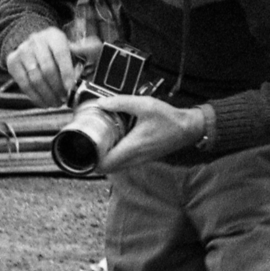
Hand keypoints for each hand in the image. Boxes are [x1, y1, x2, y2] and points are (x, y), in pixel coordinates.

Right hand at [5, 29, 103, 107]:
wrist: (36, 44)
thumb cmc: (61, 51)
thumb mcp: (76, 46)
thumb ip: (88, 49)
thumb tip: (90, 49)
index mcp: (55, 36)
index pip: (60, 53)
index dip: (66, 72)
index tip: (71, 87)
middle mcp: (36, 41)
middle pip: (47, 68)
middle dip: (57, 87)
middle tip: (65, 99)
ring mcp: (22, 51)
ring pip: (35, 78)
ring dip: (47, 95)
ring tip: (57, 103)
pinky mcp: (13, 62)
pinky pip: (23, 83)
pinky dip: (35, 97)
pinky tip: (45, 103)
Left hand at [88, 95, 203, 173]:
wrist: (189, 128)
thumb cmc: (169, 118)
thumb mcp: (145, 105)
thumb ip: (121, 102)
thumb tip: (101, 103)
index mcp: (132, 147)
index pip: (104, 164)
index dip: (89, 161)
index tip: (80, 150)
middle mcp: (135, 157)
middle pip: (107, 167)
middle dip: (93, 159)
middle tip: (84, 145)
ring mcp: (140, 160)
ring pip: (115, 166)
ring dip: (104, 158)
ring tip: (96, 143)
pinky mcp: (144, 158)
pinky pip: (124, 162)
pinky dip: (114, 156)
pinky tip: (113, 142)